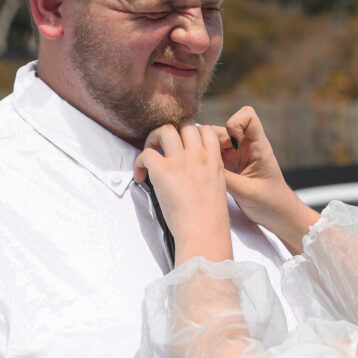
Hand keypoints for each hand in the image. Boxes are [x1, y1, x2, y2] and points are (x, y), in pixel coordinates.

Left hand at [134, 123, 232, 264]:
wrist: (204, 231)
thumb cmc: (210, 219)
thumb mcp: (217, 189)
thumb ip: (206, 175)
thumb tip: (191, 176)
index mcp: (214, 160)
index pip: (206, 130)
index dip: (193, 133)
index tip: (184, 144)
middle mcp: (198, 156)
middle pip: (185, 126)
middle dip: (173, 133)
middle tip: (163, 147)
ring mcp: (180, 161)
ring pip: (164, 130)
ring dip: (154, 139)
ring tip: (150, 154)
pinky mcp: (163, 170)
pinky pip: (146, 154)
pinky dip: (139, 162)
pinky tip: (141, 176)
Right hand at [208, 106, 319, 252]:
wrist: (278, 217)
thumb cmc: (271, 203)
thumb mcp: (247, 192)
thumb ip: (225, 179)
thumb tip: (199, 168)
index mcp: (258, 146)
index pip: (247, 116)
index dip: (235, 123)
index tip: (232, 144)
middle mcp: (245, 147)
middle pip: (220, 129)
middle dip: (209, 141)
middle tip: (205, 161)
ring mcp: (235, 156)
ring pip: (211, 142)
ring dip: (203, 153)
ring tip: (199, 169)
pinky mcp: (227, 167)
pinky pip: (210, 157)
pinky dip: (202, 163)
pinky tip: (200, 175)